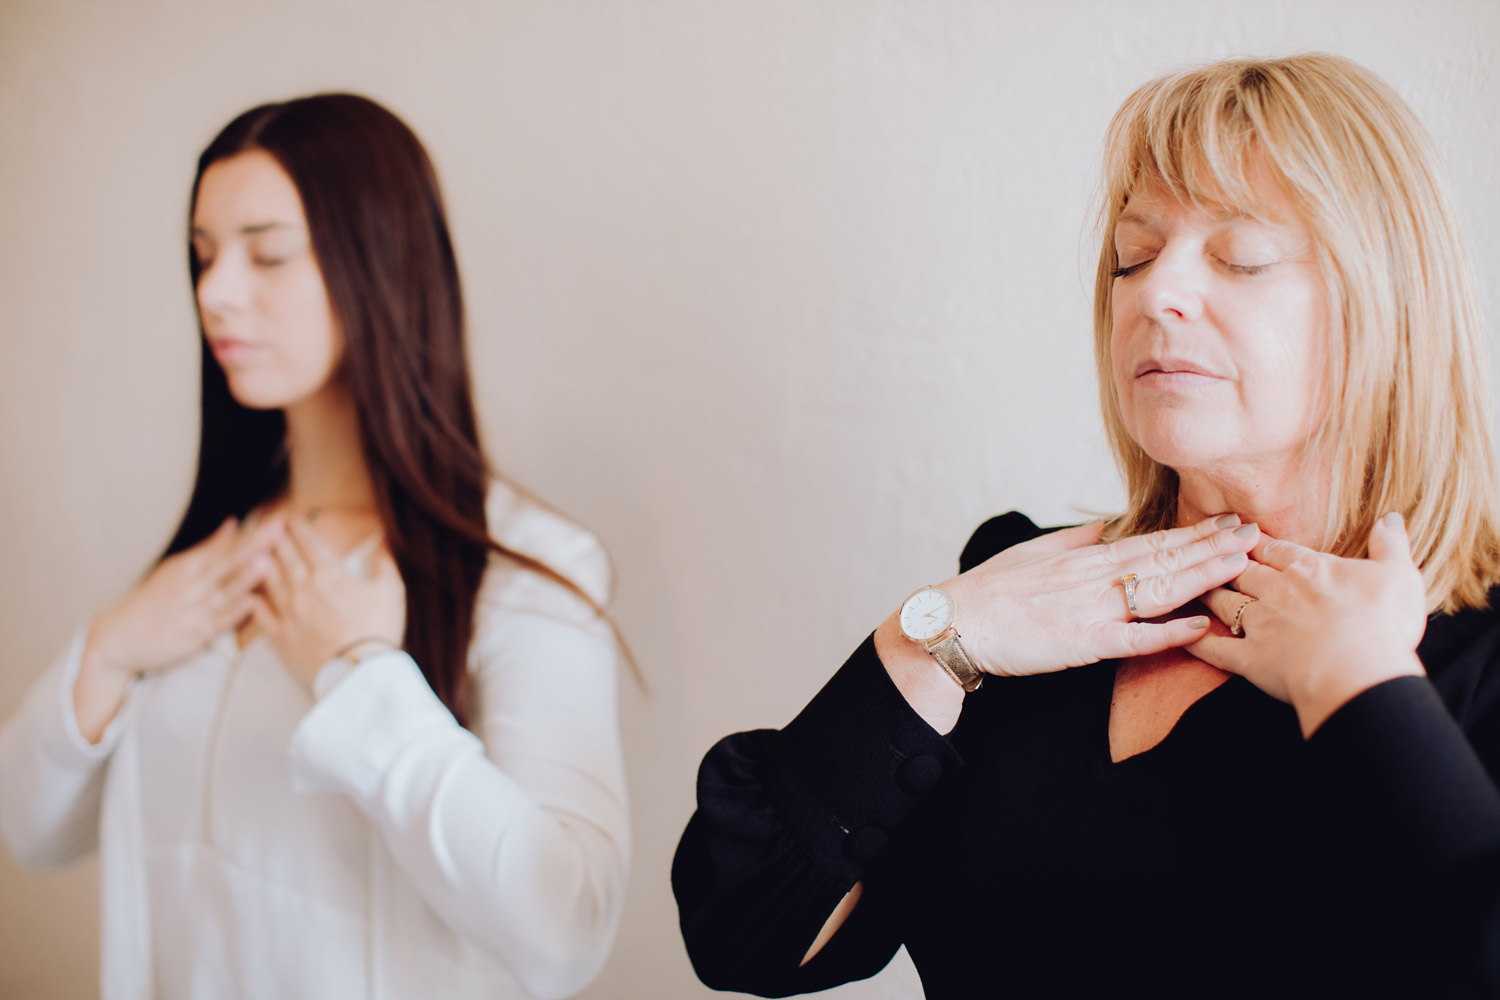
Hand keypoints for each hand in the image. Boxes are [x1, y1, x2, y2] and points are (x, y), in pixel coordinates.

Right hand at [84, 515, 282, 680]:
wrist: (118, 636)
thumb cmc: (155, 600)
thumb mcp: (178, 568)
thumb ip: (210, 547)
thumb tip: (234, 523)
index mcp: (188, 566)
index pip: (226, 546)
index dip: (253, 534)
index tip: (277, 520)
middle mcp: (191, 585)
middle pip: (227, 562)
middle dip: (254, 546)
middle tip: (277, 530)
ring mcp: (192, 609)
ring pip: (223, 591)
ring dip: (244, 577)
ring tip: (265, 562)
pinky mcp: (192, 635)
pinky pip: (217, 622)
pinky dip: (233, 612)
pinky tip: (252, 603)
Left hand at [251, 517, 404, 688]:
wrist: (359, 674)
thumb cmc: (379, 630)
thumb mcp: (392, 591)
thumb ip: (385, 562)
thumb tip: (384, 540)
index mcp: (330, 574)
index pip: (309, 543)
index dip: (299, 527)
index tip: (291, 517)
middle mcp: (303, 588)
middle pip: (284, 556)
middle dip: (276, 537)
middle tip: (269, 526)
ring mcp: (288, 613)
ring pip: (268, 580)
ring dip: (261, 562)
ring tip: (255, 551)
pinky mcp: (281, 637)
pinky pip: (260, 614)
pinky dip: (253, 600)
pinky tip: (249, 593)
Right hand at [945, 514, 1259, 676]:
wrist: (956, 621)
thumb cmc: (989, 590)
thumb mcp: (1033, 552)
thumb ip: (1075, 541)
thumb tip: (1107, 527)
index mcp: (1085, 557)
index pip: (1152, 541)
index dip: (1195, 532)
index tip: (1230, 521)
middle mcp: (1094, 578)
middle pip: (1166, 559)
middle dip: (1215, 546)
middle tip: (1258, 533)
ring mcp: (1090, 609)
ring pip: (1159, 590)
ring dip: (1204, 576)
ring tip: (1243, 565)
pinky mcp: (1082, 643)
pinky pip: (1133, 638)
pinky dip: (1168, 633)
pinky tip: (1201, 627)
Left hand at [1186, 513, 1426, 736]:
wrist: (1359, 670)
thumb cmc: (1383, 623)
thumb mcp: (1398, 576)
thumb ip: (1390, 545)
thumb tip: (1391, 518)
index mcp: (1309, 569)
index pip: (1277, 550)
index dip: (1257, 541)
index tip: (1241, 533)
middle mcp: (1277, 591)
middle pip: (1244, 571)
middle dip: (1224, 561)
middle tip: (1207, 553)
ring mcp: (1259, 624)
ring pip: (1224, 602)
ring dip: (1207, 593)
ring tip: (1192, 585)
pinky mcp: (1249, 659)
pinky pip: (1216, 650)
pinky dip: (1197, 642)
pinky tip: (1182, 637)